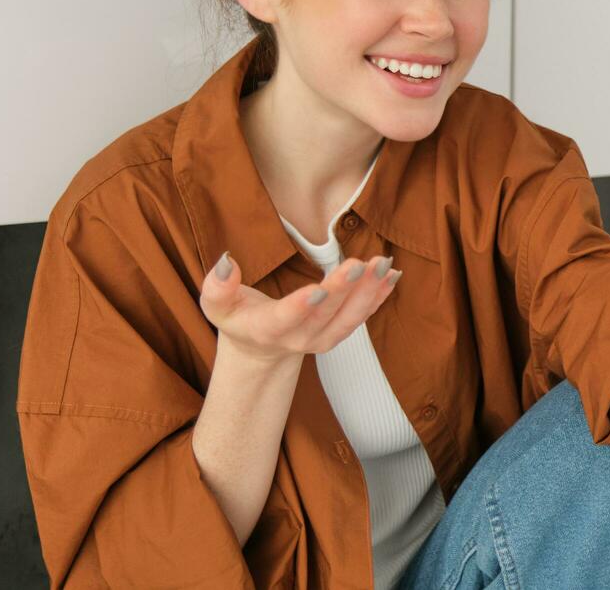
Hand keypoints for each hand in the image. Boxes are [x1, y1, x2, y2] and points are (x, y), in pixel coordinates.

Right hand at [199, 251, 402, 360]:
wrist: (260, 347)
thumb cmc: (238, 317)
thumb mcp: (217, 305)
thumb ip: (218, 286)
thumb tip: (227, 261)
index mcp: (267, 330)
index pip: (284, 319)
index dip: (300, 307)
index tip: (316, 290)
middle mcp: (298, 339)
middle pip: (324, 314)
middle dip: (343, 289)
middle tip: (359, 263)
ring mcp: (323, 339)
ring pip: (349, 317)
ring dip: (369, 291)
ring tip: (382, 264)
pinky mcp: (340, 332)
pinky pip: (362, 315)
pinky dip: (379, 295)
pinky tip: (392, 274)